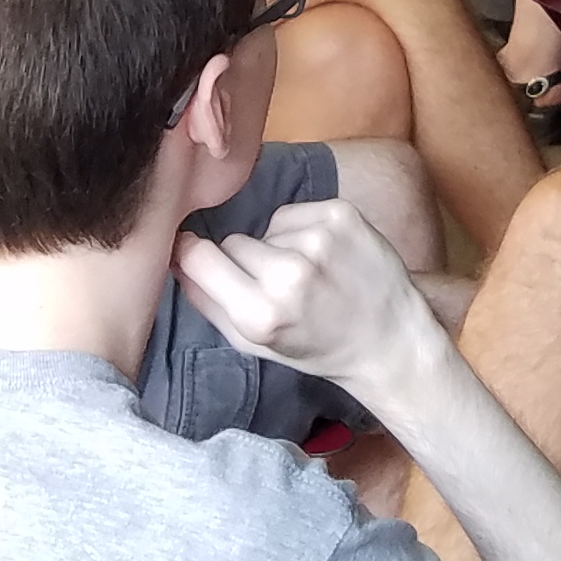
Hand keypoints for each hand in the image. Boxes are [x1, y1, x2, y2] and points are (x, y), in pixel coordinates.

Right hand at [174, 198, 449, 401]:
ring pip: (265, 228)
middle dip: (244, 261)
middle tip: (275, 287)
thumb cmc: (317, 346)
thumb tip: (172, 257)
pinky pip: (294, 213)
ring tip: (308, 276)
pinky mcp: (340, 214)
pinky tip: (324, 257)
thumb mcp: (254, 343)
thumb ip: (207, 302)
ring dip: (278, 246)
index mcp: (260, 314)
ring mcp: (318, 240)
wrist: (388, 337)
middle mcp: (288, 274)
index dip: (195, 256)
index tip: (199, 258)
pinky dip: (302, 231)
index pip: (197, 257)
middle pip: (232, 243)